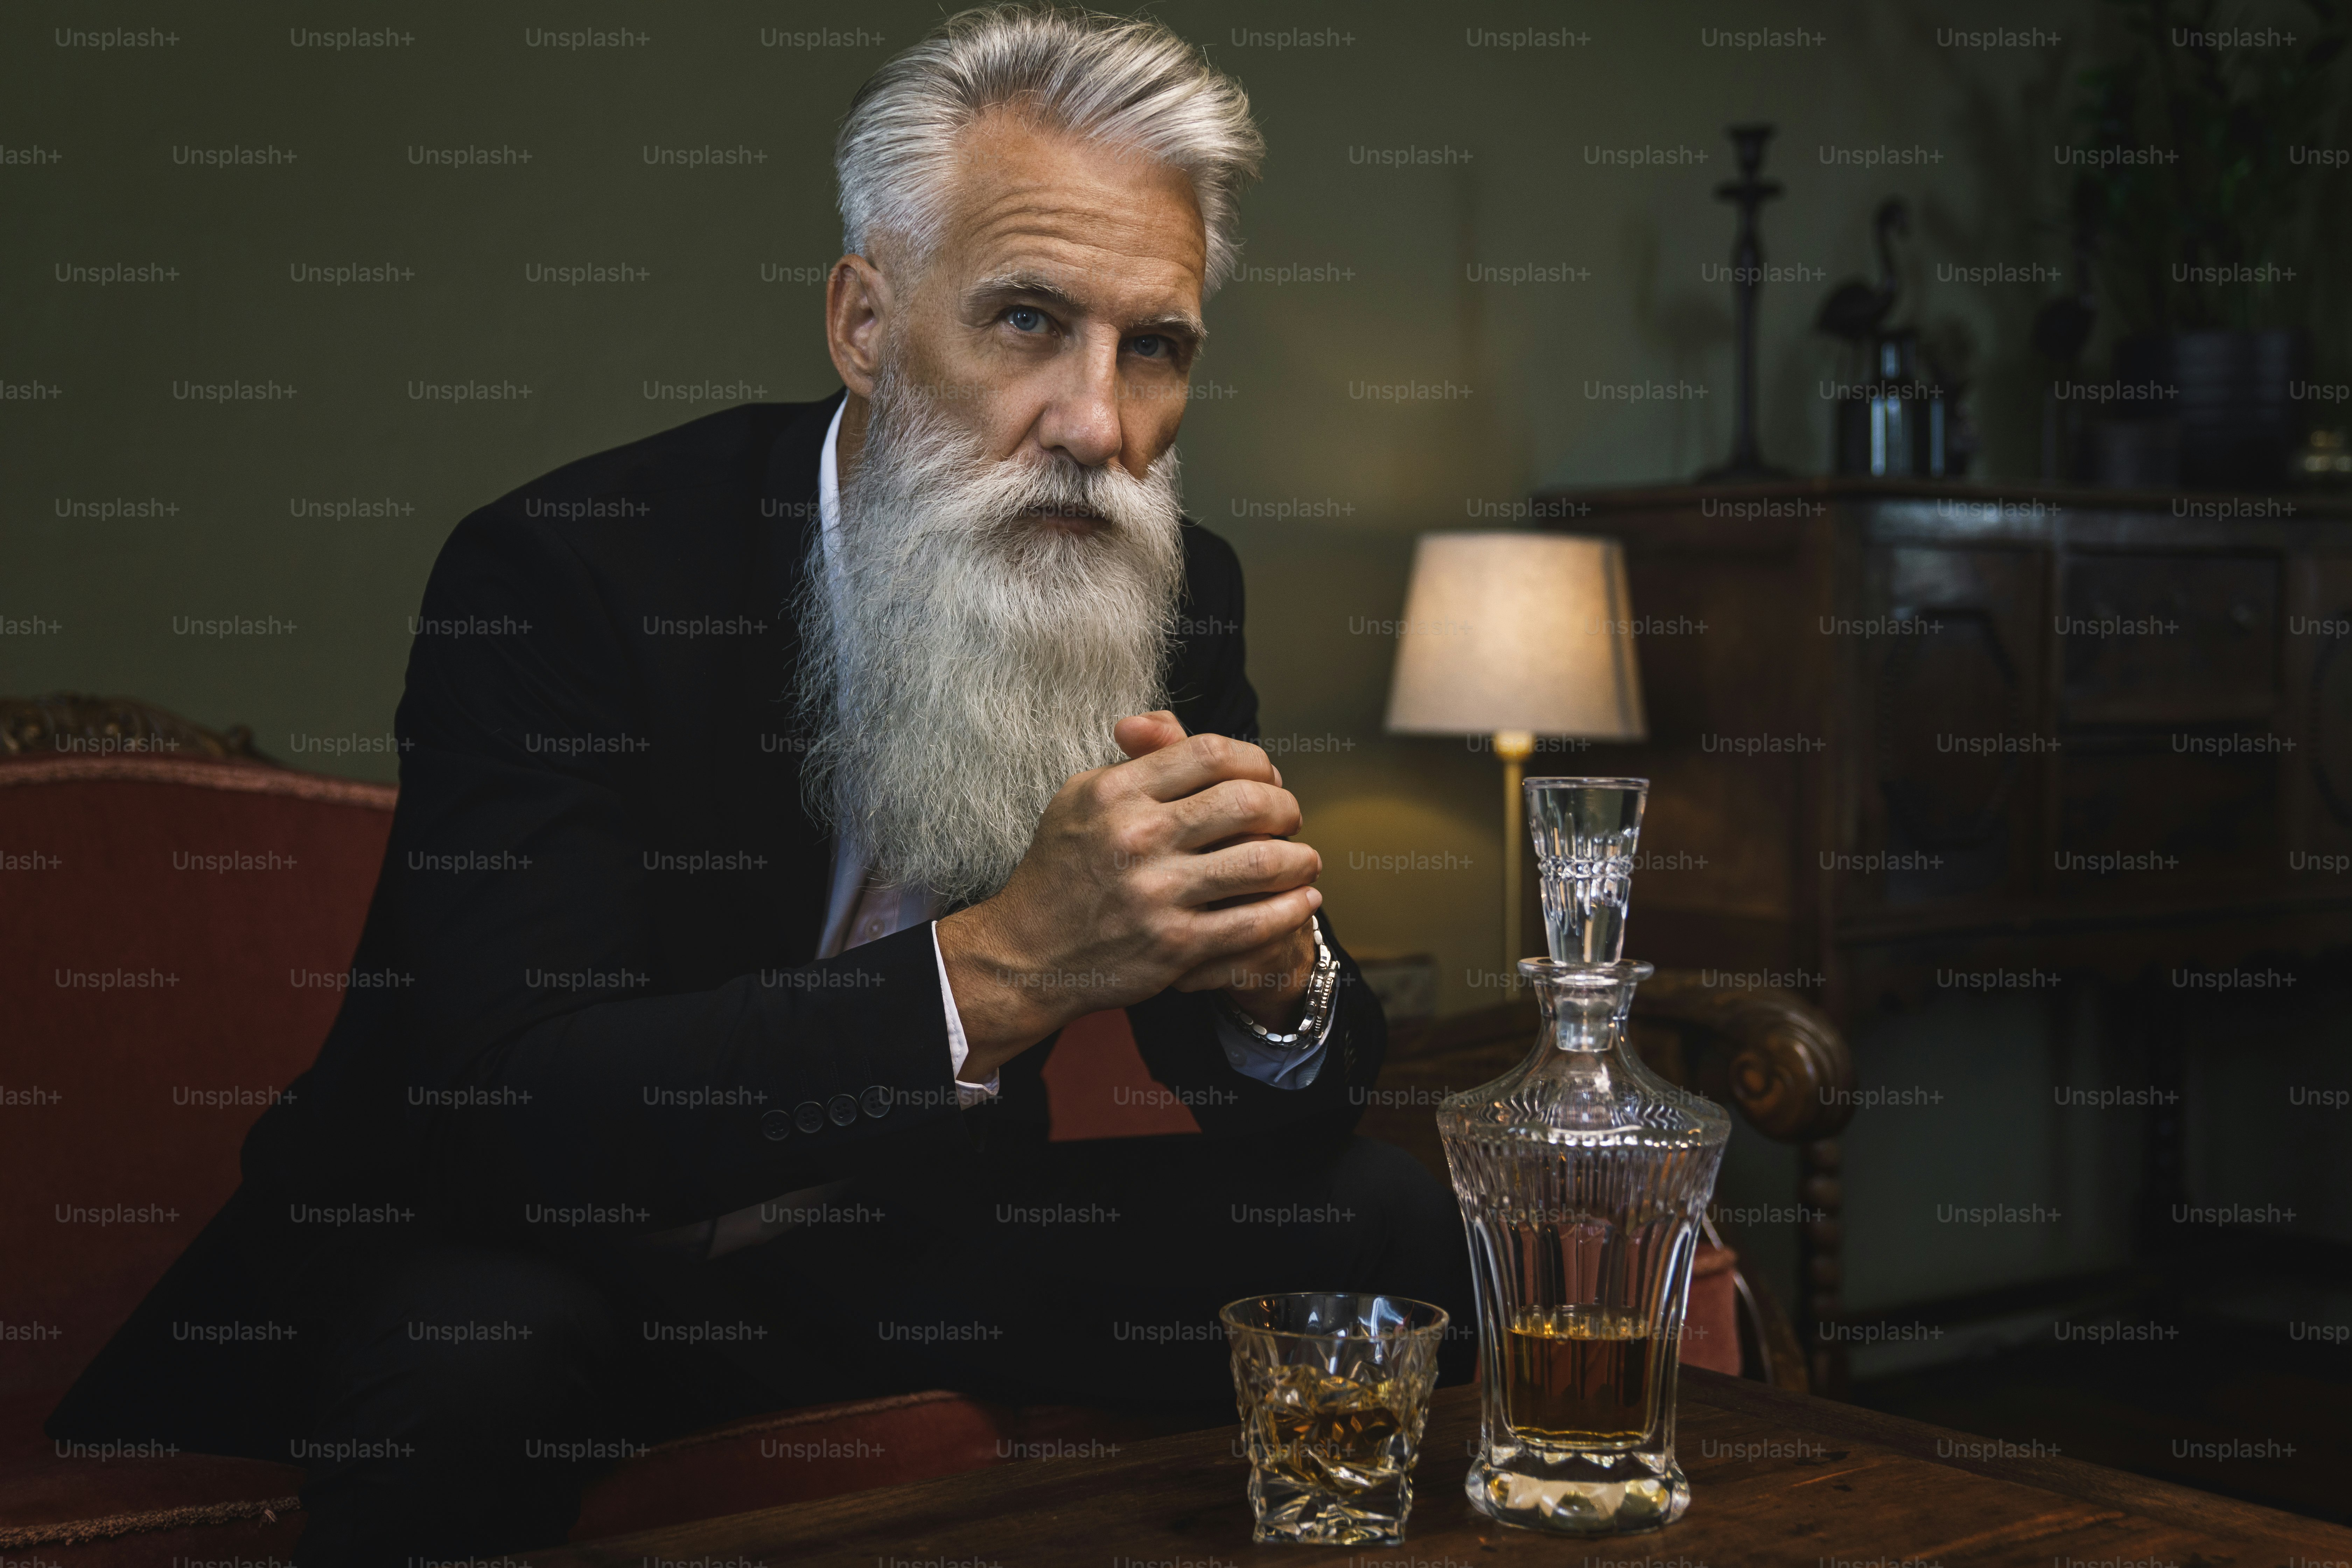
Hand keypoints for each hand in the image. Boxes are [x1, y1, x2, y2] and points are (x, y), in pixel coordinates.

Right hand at [934, 711, 1323, 1081]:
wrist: (1026, 954)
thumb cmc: (1060, 872)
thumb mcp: (1081, 799)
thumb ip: (1134, 762)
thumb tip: (1170, 723)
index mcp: (1116, 793)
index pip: (1212, 753)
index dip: (1255, 761)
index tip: (1266, 776)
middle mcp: (1138, 837)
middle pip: (1247, 802)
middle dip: (1285, 807)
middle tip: (1290, 817)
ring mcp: (1158, 894)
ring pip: (1262, 863)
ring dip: (1299, 859)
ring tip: (1305, 860)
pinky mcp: (1175, 946)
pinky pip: (1255, 923)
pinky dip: (1291, 910)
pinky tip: (1303, 901)